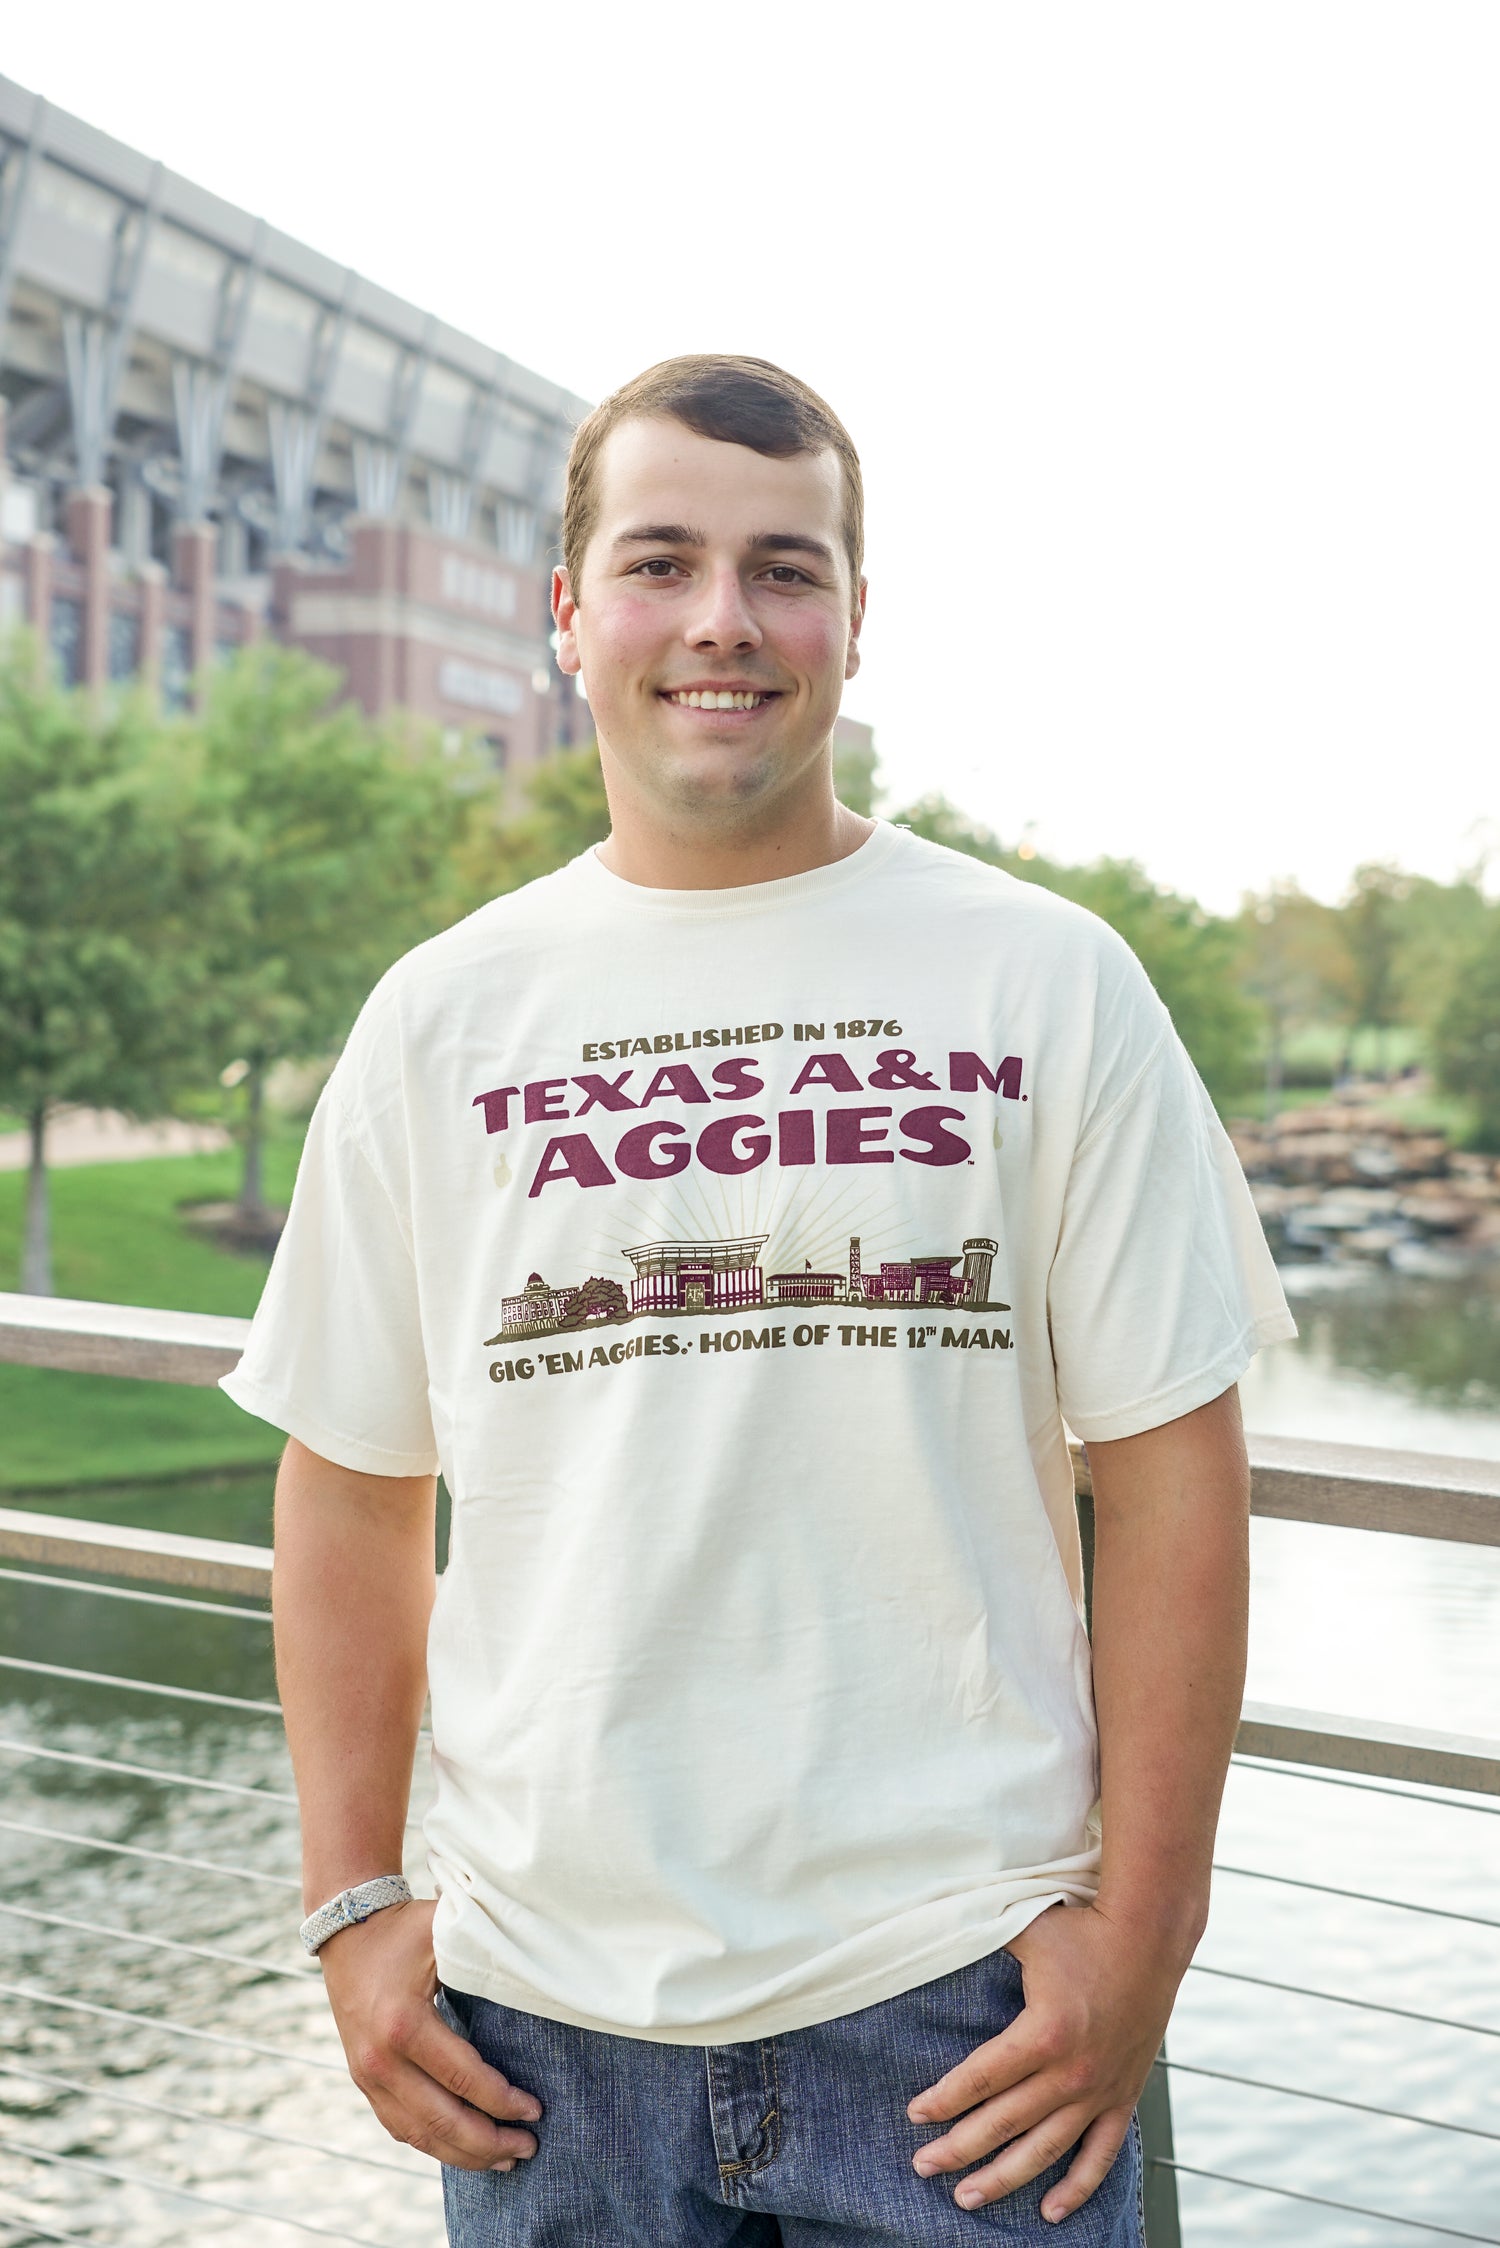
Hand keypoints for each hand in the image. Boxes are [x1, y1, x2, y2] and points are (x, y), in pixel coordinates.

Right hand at [318, 1898, 541, 2170]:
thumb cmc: (405, 1930)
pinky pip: (400, 2128)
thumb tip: (539, 1968)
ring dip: (464, 2154)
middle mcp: (381, 2059)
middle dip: (489, 2141)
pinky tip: (463, 2150)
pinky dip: (434, 2144)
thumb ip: (486, 1952)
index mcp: (405, 2024)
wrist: (348, 1933)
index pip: (463, 2078)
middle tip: (529, 2147)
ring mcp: (368, 2076)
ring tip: (504, 2160)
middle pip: (442, 2120)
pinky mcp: (363, 2082)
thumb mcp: (444, 1931)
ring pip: (420, 2134)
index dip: (502, 2101)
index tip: (536, 2110)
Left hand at [906, 1903, 1180, 2219]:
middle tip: (922, 2166)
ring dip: (1004, 2178)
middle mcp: (1071, 2072)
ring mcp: (1099, 2090)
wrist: (1151, 1938)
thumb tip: (936, 1930)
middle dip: (957, 2148)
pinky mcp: (1123, 2096)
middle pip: (1003, 2122)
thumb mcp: (1026, 1929)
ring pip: (1044, 2150)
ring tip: (966, 2198)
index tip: (915, 2115)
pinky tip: (1049, 2212)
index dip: (943, 2100)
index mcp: (1043, 2033)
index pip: (979, 2078)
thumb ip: (981, 1935)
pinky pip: (1099, 2155)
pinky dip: (1076, 2187)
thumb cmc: (1082, 1929)